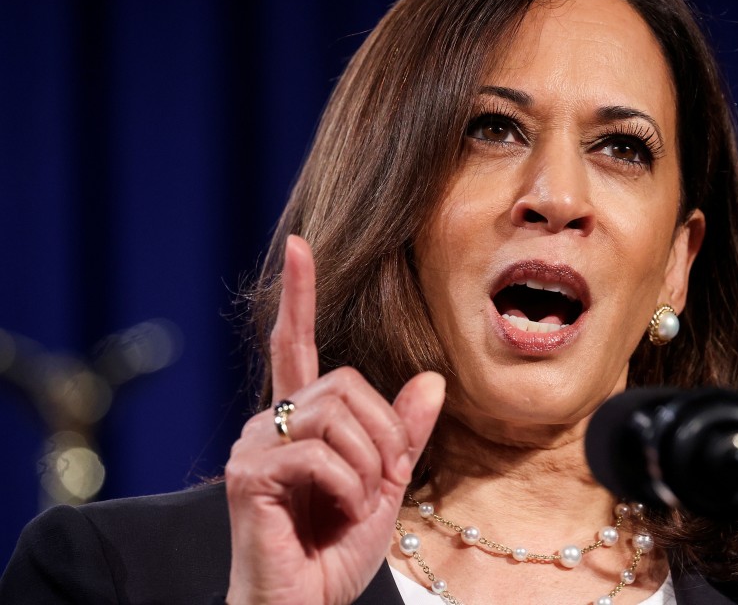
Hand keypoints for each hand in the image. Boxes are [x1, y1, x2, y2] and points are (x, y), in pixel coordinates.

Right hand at [225, 235, 444, 603]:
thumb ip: (403, 434)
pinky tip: (335, 513)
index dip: (299, 294)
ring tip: (355, 504)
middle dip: (383, 435)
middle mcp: (270, 421)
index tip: (300, 246)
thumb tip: (430, 378)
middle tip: (379, 484)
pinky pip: (319, 453)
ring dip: (368, 465)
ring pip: (337, 413)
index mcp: (300, 420)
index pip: (295, 343)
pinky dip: (347, 486)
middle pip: (346, 382)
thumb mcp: (384, 485)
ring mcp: (254, 445)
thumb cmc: (332, 551)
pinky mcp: (248, 473)